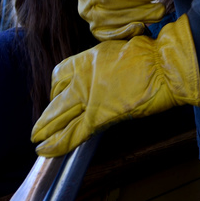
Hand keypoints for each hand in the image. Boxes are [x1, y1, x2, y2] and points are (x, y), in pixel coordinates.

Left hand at [32, 15, 199, 156]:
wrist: (162, 66)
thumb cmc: (149, 56)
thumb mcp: (118, 50)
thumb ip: (104, 64)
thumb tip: (105, 72)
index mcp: (87, 59)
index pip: (60, 74)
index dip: (57, 88)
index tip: (59, 96)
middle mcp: (82, 77)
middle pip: (56, 98)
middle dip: (48, 114)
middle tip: (42, 124)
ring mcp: (88, 97)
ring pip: (58, 117)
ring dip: (46, 130)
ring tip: (38, 140)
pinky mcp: (98, 116)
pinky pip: (72, 134)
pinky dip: (58, 144)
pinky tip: (46, 150)